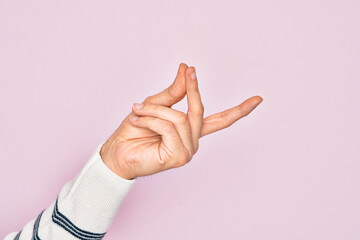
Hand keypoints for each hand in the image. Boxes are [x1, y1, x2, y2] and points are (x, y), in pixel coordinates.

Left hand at [100, 63, 262, 179]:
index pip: (220, 120)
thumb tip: (186, 69)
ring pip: (179, 118)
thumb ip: (174, 90)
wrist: (117, 151)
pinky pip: (169, 128)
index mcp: (191, 130)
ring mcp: (188, 151)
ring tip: (136, 112)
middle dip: (191, 89)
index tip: (258, 99)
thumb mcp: (154, 104)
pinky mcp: (178, 157)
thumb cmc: (134, 129)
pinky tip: (138, 121)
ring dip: (153, 111)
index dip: (239, 110)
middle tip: (190, 70)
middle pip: (198, 110)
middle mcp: (193, 141)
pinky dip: (151, 119)